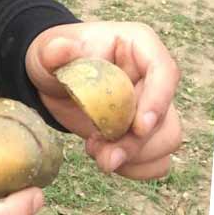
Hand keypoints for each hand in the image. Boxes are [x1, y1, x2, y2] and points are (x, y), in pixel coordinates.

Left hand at [27, 22, 182, 180]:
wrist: (52, 81)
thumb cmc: (55, 59)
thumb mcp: (48, 51)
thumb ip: (53, 50)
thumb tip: (61, 49)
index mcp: (139, 47)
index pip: (165, 72)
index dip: (158, 101)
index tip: (139, 128)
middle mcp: (153, 77)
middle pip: (165, 117)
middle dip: (135, 143)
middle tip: (103, 156)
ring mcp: (152, 106)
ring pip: (165, 141)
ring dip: (133, 157)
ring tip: (97, 153)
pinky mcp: (145, 133)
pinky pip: (157, 159)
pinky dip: (135, 167)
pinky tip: (106, 158)